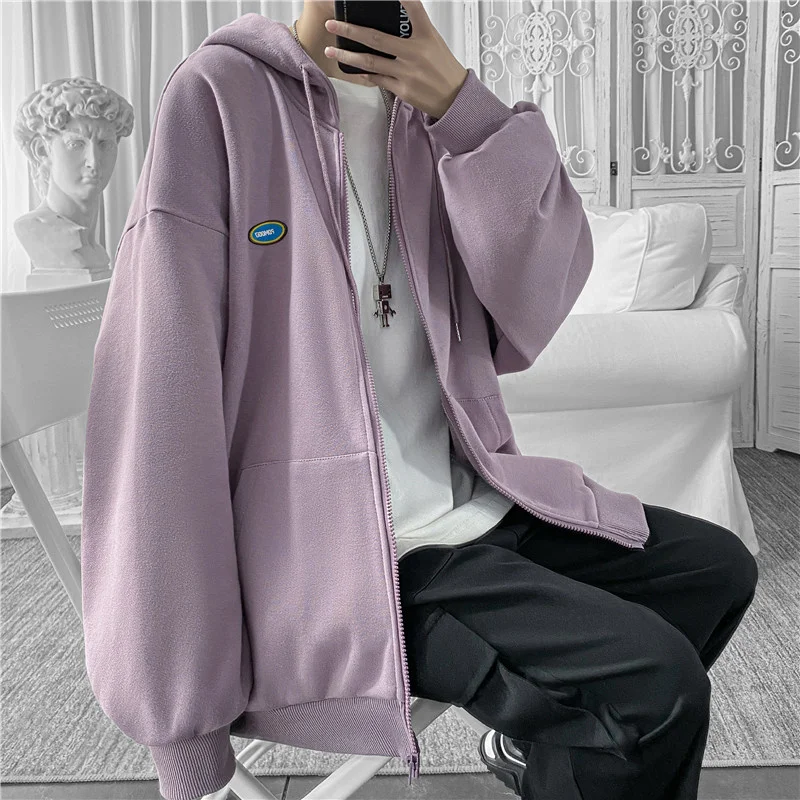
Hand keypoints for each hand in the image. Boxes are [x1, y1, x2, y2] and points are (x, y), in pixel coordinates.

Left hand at [323, 0, 467, 119]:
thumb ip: (413, 30)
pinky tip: (353, 69)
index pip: (413, 8)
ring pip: (370, 62)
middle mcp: (415, 53)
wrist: (455, 98)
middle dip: (351, 30)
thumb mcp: (433, 42)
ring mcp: (407, 73)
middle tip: (333, 24)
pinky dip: (364, 73)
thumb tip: (391, 22)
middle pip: (377, 38)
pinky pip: (378, 79)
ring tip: (332, 49)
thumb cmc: (443, 69)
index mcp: (426, 35)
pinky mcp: (402, 90)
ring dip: (348, 55)